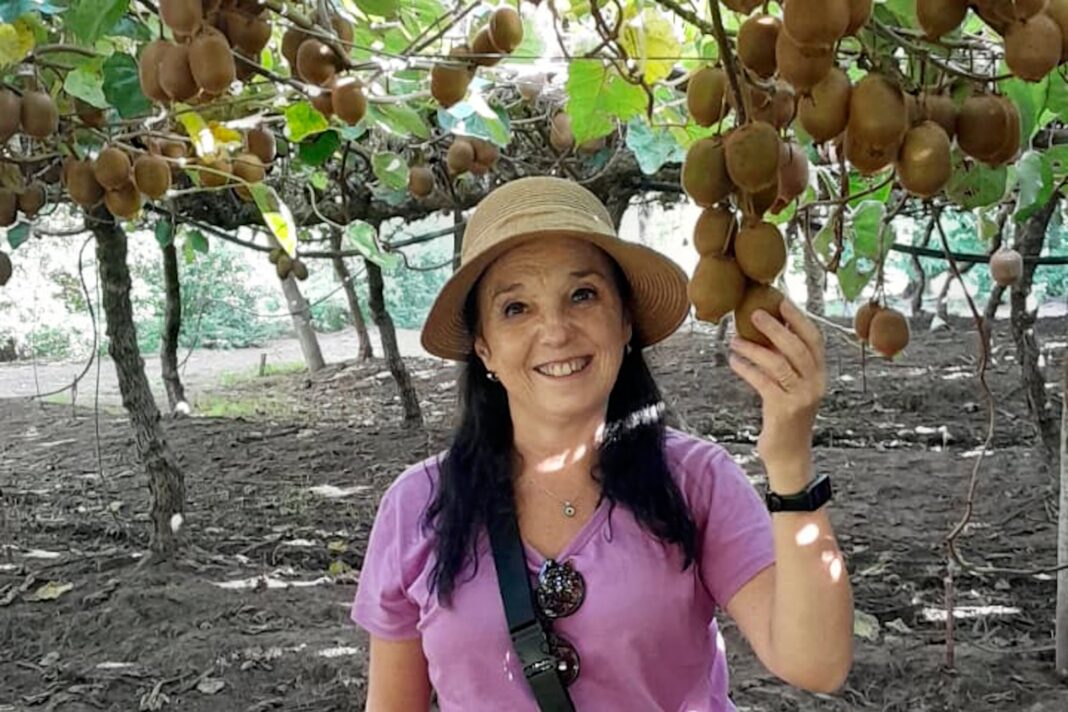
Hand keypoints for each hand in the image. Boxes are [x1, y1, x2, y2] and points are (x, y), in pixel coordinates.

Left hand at [728, 299, 826, 477]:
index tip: (782, 302)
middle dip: (775, 327)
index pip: (814, 340)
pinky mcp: (784, 410)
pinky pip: (763, 382)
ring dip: (754, 348)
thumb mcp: (792, 387)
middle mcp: (815, 384)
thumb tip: (767, 331)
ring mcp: (801, 397)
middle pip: (797, 347)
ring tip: (734, 340)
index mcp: (820, 375)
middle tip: (754, 313)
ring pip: (778, 363)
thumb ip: (786, 363)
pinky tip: (734, 361)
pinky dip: (746, 368)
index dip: (799, 319)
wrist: (789, 455)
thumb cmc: (786, 417)